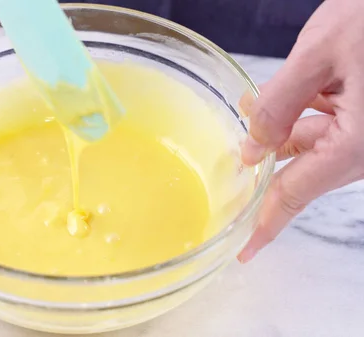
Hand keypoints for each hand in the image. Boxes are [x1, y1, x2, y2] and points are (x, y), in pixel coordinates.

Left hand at [238, 0, 363, 262]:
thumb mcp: (322, 52)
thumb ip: (280, 103)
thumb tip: (253, 147)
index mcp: (356, 143)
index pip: (296, 194)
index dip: (266, 224)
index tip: (244, 251)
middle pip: (304, 167)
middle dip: (267, 152)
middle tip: (236, 138)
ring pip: (318, 140)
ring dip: (285, 125)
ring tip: (253, 104)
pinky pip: (337, 121)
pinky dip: (310, 107)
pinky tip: (294, 87)